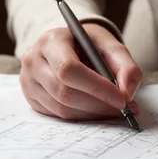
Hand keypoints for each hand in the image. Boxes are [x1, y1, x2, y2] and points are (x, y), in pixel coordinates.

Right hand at [20, 23, 141, 119]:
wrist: (71, 47)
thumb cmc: (91, 47)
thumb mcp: (112, 48)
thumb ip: (126, 68)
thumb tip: (127, 95)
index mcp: (51, 41)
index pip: (69, 70)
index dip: (97, 88)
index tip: (121, 100)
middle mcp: (33, 60)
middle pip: (65, 93)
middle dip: (98, 105)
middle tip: (122, 110)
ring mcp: (29, 81)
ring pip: (62, 109)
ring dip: (92, 114)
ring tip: (112, 110)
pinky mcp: (32, 98)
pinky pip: (59, 116)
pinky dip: (82, 117)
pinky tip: (96, 110)